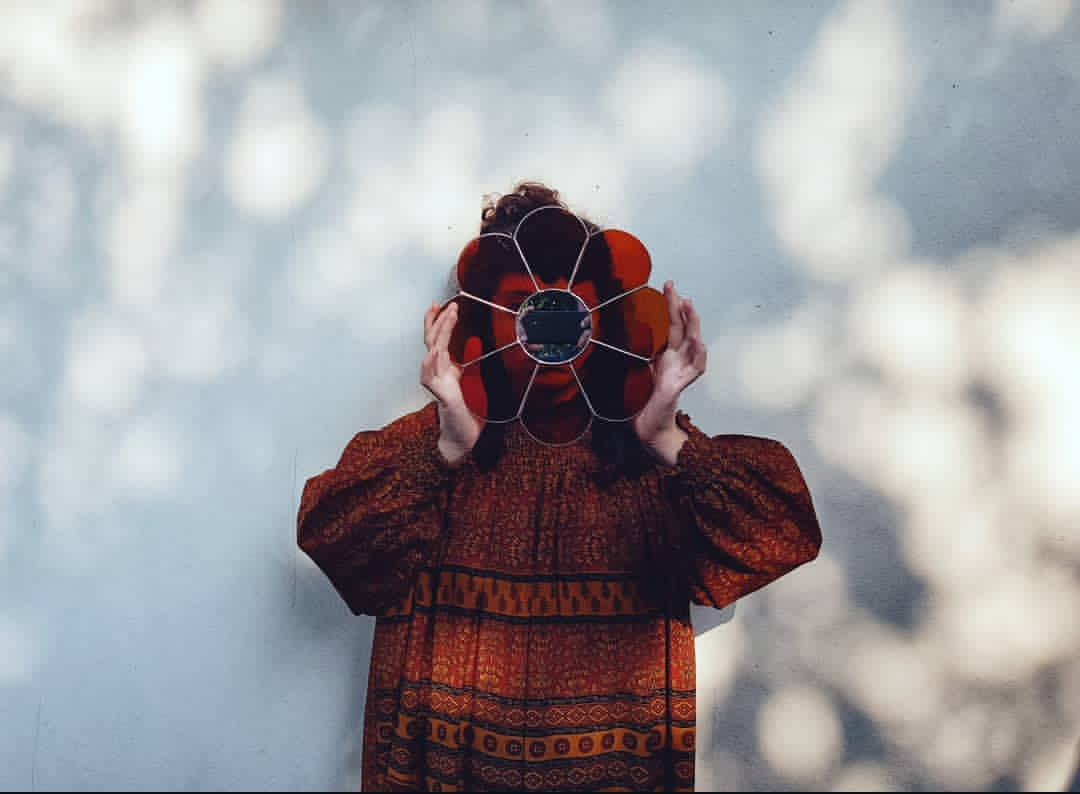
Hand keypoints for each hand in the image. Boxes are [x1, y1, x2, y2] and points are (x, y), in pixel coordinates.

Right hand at [421, 301, 481, 463]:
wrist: (463, 432)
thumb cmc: (465, 406)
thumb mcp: (471, 376)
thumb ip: (470, 360)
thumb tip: (475, 341)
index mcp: (444, 365)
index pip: (437, 338)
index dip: (437, 320)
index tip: (442, 304)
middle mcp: (437, 371)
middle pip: (433, 340)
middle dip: (440, 321)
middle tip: (450, 306)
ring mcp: (436, 382)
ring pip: (432, 352)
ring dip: (440, 333)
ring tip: (447, 318)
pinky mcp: (440, 394)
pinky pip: (429, 376)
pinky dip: (430, 362)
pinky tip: (434, 350)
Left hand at [633, 280, 706, 463]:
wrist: (648, 429)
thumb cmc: (643, 403)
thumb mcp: (635, 371)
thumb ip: (635, 355)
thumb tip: (617, 335)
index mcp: (667, 357)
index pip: (672, 326)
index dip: (672, 307)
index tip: (667, 286)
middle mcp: (677, 362)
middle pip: (683, 329)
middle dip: (680, 307)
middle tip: (673, 287)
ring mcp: (681, 373)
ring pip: (694, 344)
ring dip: (693, 324)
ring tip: (688, 305)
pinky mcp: (679, 386)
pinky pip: (695, 369)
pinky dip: (699, 355)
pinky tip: (699, 342)